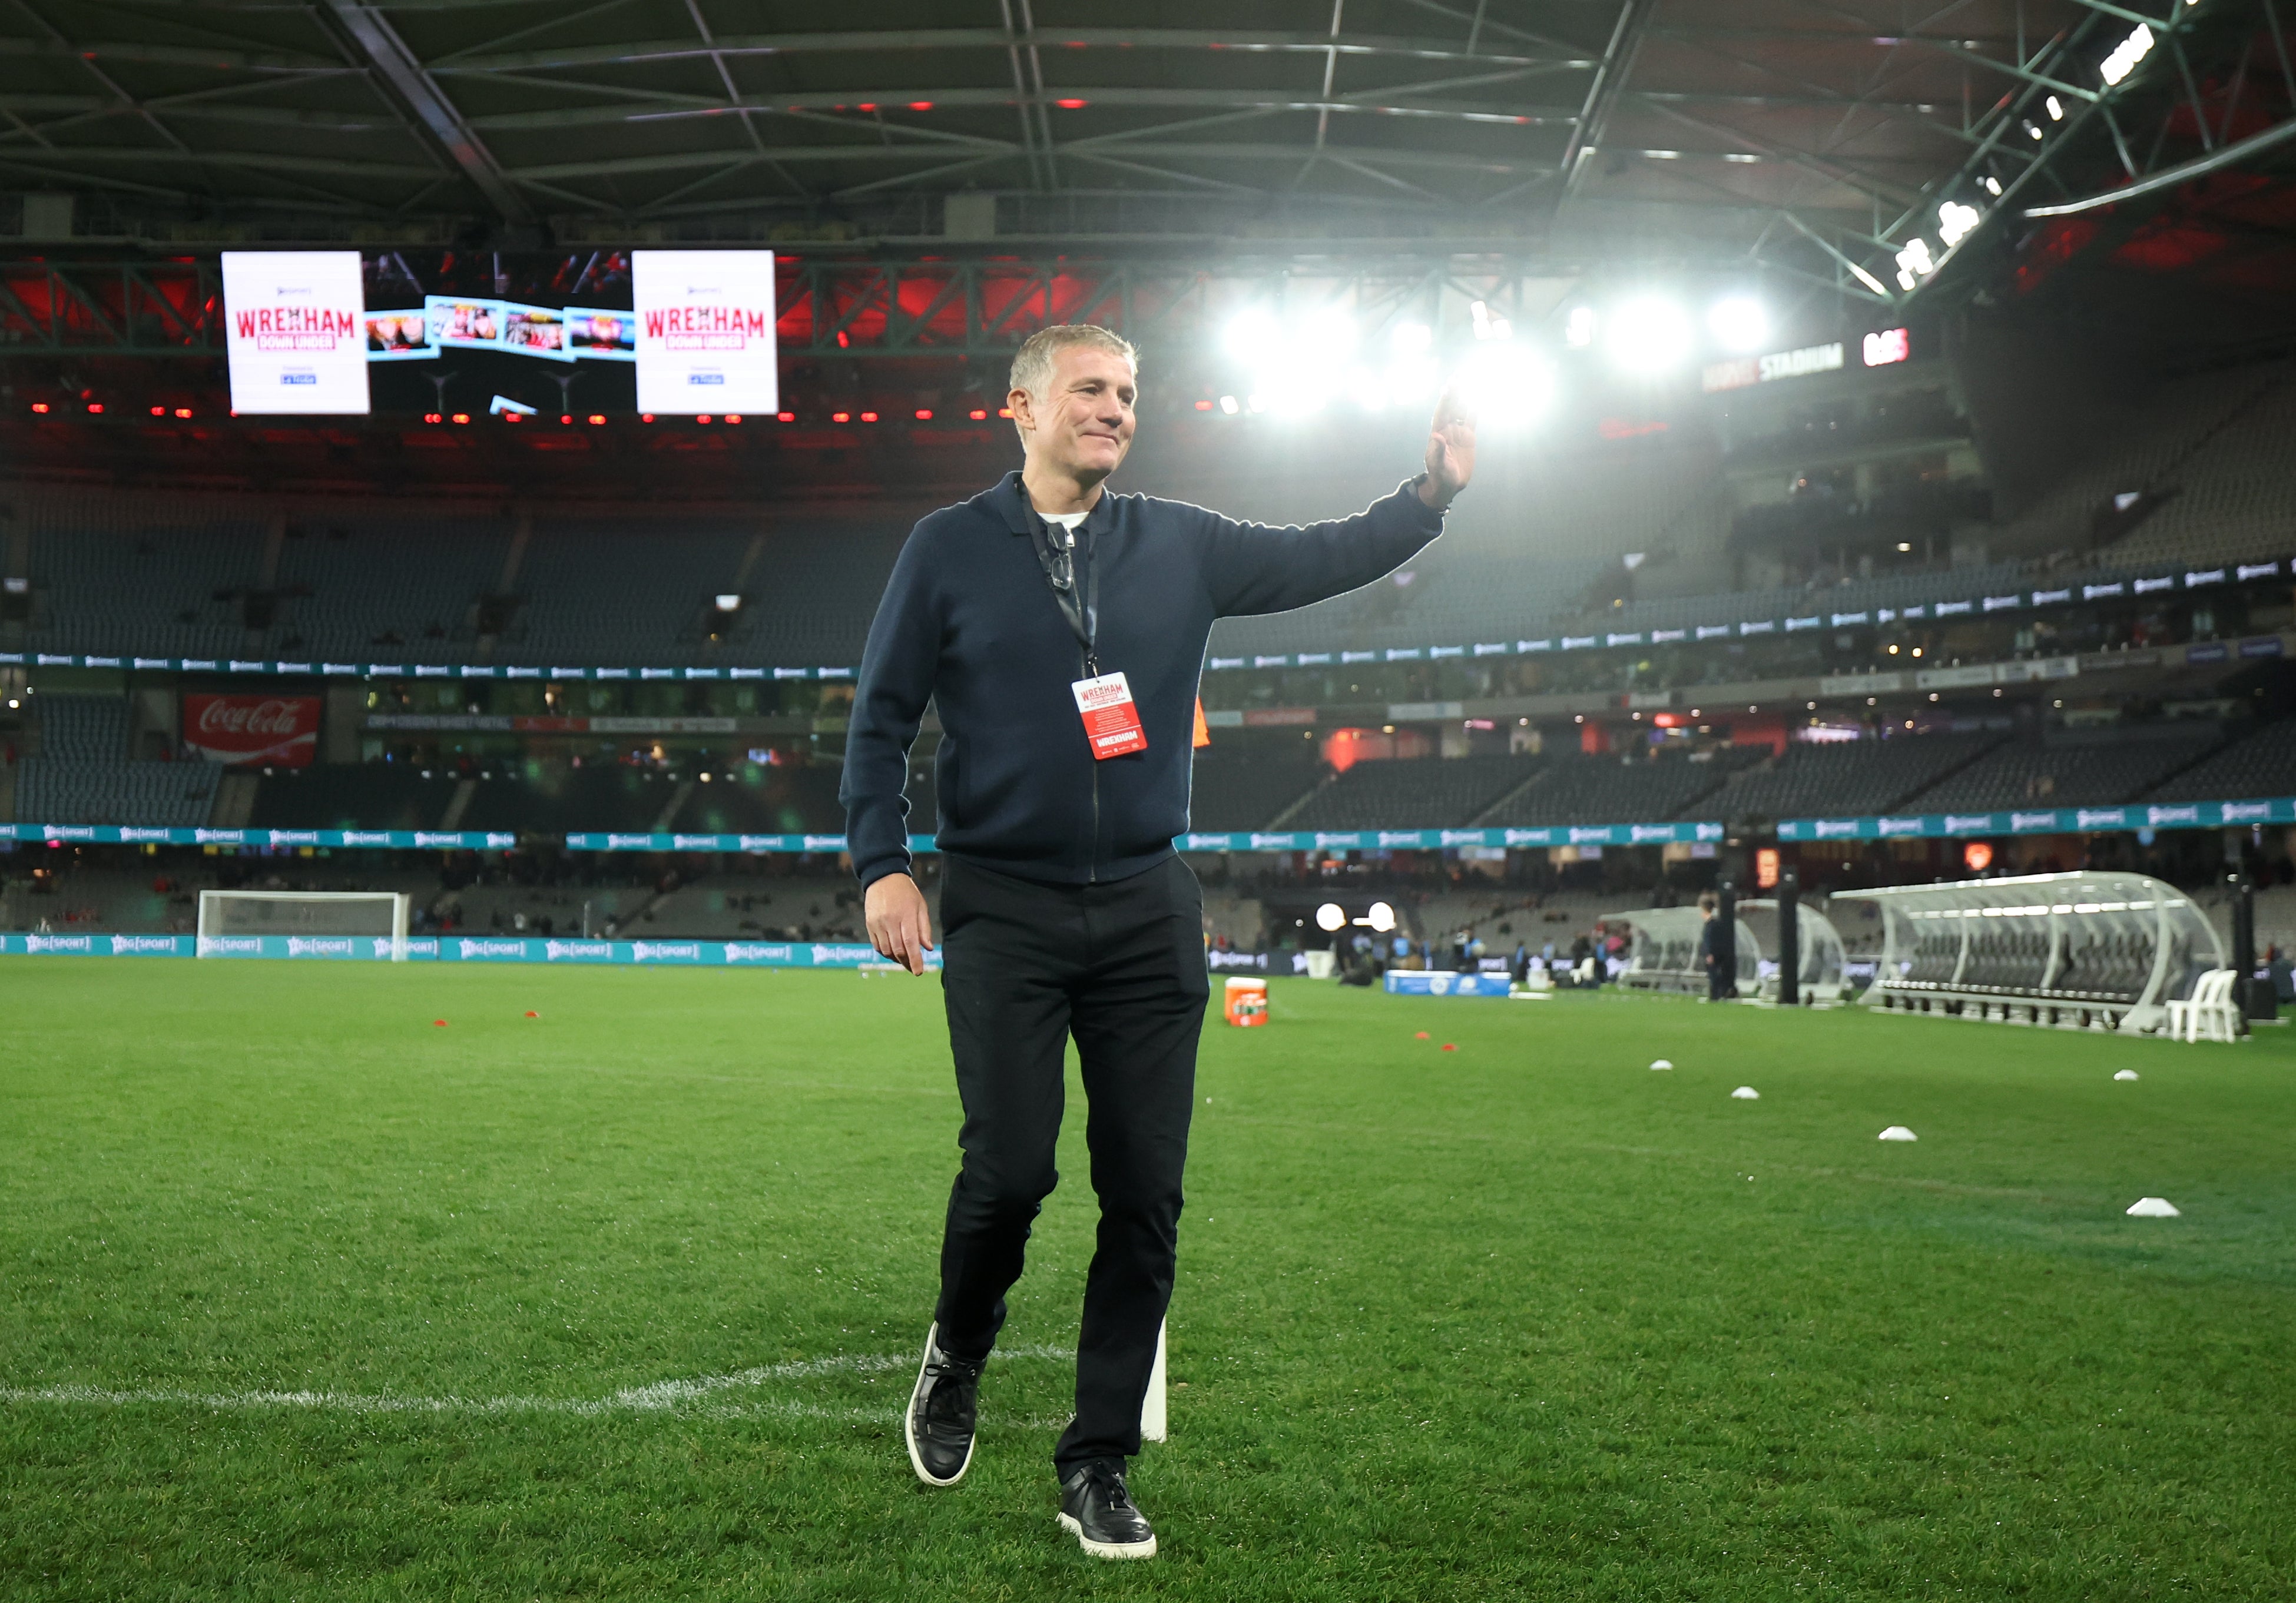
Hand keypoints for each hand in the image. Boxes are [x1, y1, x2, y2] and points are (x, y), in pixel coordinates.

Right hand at [865, 873, 935, 975]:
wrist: (883, 877)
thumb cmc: (906, 892)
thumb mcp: (920, 906)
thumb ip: (924, 928)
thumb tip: (927, 948)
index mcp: (905, 914)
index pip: (910, 943)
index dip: (915, 960)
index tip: (919, 971)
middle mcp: (890, 920)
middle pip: (898, 949)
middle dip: (906, 963)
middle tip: (913, 968)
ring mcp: (877, 923)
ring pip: (886, 950)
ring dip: (896, 959)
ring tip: (904, 960)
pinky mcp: (869, 924)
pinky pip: (877, 946)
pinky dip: (885, 953)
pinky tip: (893, 952)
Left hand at [1419, 388, 1475, 508]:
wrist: (1450, 484)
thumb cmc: (1441, 476)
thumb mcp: (1439, 466)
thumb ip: (1438, 451)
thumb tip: (1436, 436)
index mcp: (1438, 434)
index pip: (1441, 413)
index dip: (1444, 400)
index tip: (1448, 386)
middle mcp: (1447, 429)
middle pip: (1451, 407)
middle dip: (1455, 392)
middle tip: (1458, 375)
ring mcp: (1458, 432)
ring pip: (1462, 410)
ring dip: (1465, 396)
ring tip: (1469, 380)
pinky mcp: (1468, 437)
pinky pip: (1472, 419)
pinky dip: (1475, 408)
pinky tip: (1479, 397)